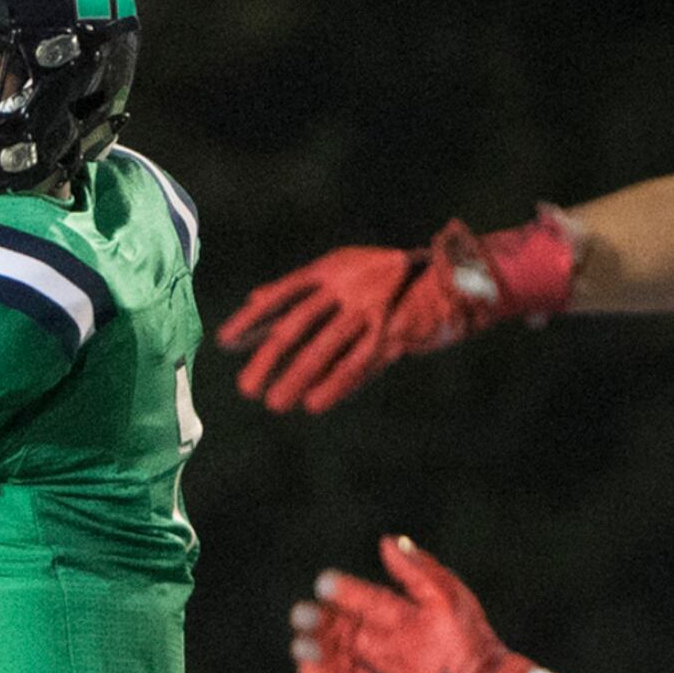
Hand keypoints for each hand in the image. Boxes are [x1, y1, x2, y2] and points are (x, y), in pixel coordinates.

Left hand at [216, 211, 580, 414]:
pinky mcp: (394, 335)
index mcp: (330, 269)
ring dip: (297, 378)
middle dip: (269, 359)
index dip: (252, 320)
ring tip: (275, 403)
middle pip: (298, 326)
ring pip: (326, 350)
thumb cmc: (386, 278)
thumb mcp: (341, 269)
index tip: (224, 343)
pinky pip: (360, 364)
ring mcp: (371, 312)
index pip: (281, 296)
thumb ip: (298, 290)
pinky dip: (336, 385)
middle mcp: (348, 288)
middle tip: (247, 388)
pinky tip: (314, 403)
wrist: (448, 276)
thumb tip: (252, 308)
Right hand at [288, 536, 534, 672]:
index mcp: (396, 616)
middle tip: (300, 613)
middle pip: (340, 630)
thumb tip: (386, 541)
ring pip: (336, 660)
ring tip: (301, 643)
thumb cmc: (470, 639)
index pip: (361, 600)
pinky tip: (308, 669)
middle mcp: (381, 644)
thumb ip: (416, 570)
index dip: (342, 591)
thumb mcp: (446, 596)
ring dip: (317, 651)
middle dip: (318, 621)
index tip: (323, 582)